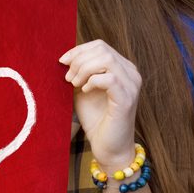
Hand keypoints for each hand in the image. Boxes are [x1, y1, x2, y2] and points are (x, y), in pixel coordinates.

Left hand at [59, 40, 141, 168]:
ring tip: (75, 84)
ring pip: (106, 60)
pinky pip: (109, 79)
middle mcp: (131, 73)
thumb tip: (62, 58)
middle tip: (68, 78)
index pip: (100, 45)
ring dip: (84, 70)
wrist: (107, 147)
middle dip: (79, 61)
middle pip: (102, 50)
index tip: (62, 62)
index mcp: (122, 68)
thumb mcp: (81, 89)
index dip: (78, 50)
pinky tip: (85, 91)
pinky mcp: (127, 99)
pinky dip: (92, 82)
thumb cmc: (95, 118)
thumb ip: (77, 72)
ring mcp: (131, 85)